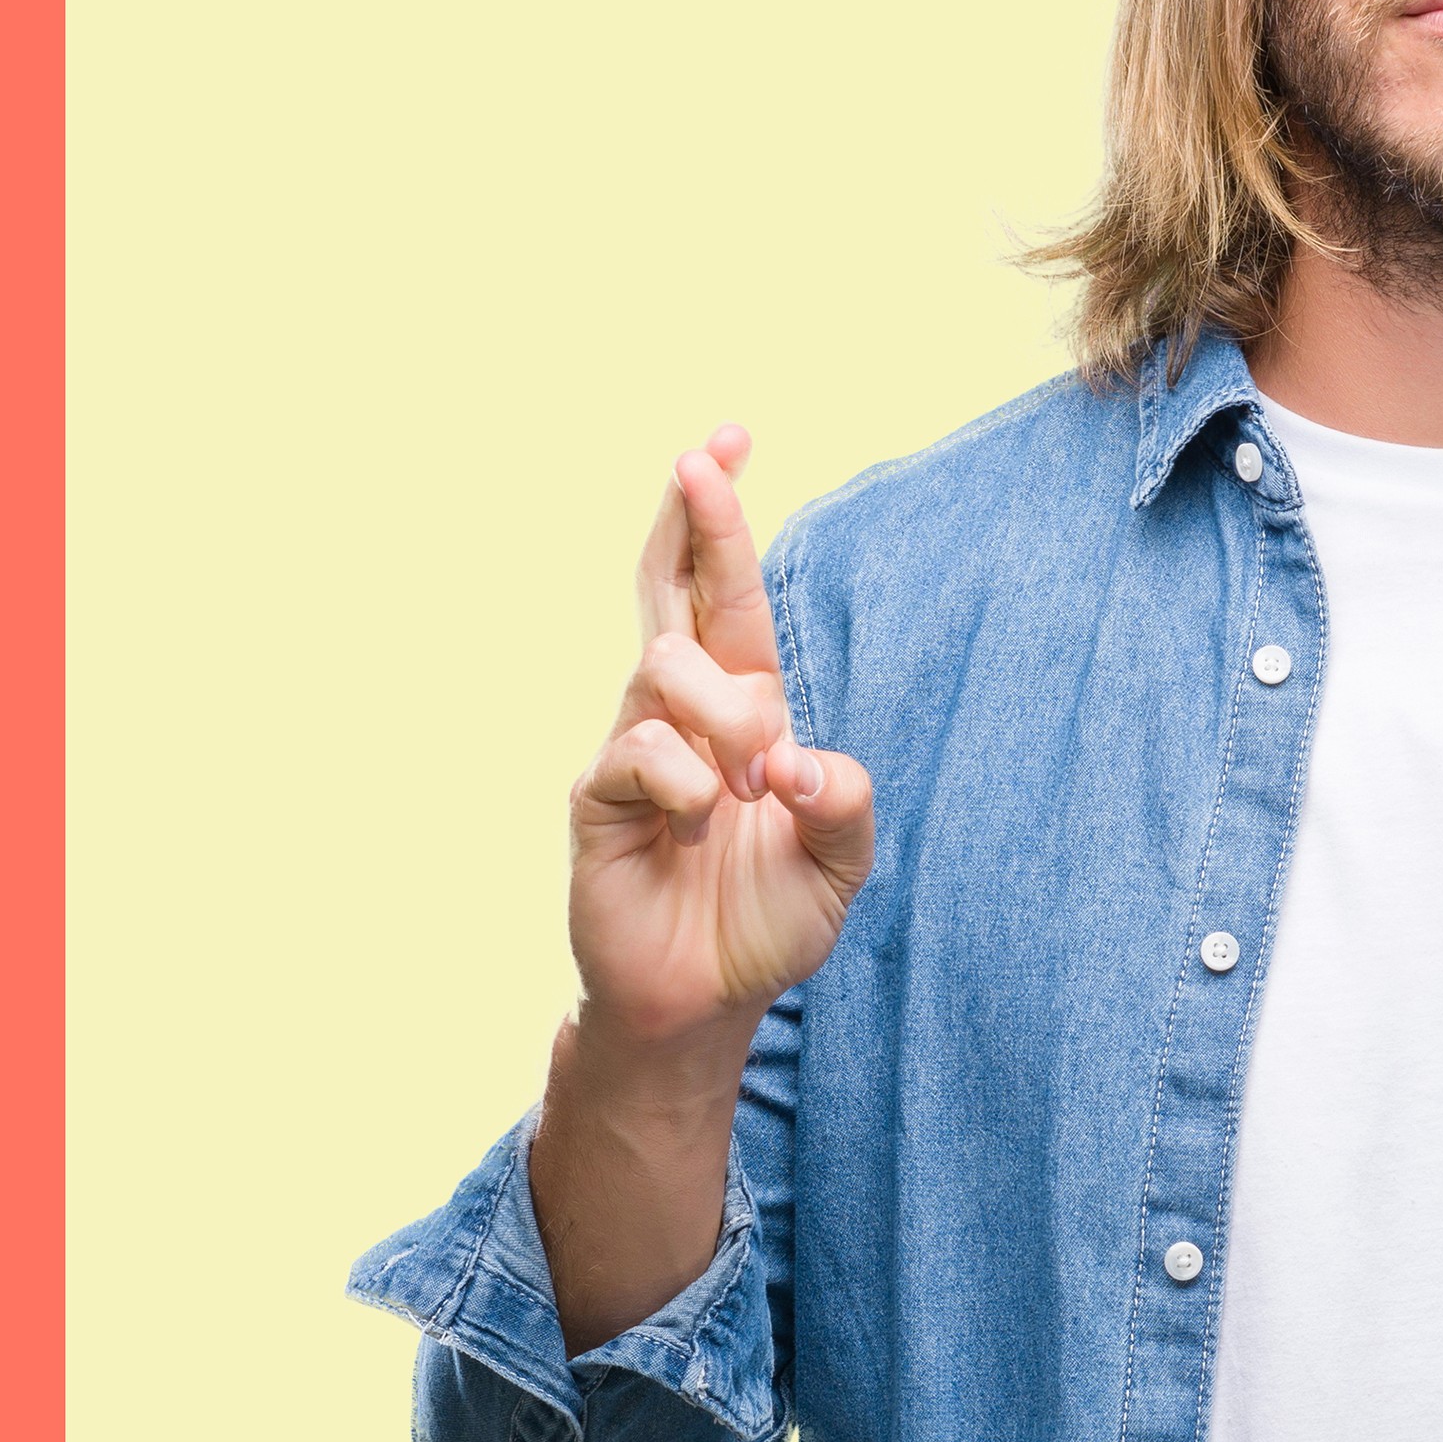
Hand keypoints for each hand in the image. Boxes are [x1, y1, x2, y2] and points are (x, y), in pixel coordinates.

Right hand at [567, 432, 874, 1050]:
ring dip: (725, 716)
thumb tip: (801, 760)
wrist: (702, 1001)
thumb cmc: (762, 920)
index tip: (724, 439)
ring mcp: (633, 749)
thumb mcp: (838, 863)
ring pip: (667, 670)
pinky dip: (687, 780)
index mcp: (742, 710)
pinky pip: (639, 751)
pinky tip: (703, 822)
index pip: (725, 596)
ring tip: (750, 786)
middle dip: (693, 521)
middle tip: (702, 458)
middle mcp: (681, 714)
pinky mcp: (597, 798)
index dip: (720, 522)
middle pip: (673, 592)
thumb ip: (845, 805)